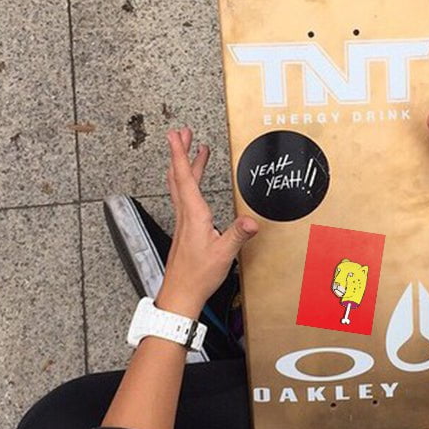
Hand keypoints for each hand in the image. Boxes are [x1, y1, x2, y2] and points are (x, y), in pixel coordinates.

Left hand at [156, 127, 258, 317]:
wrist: (180, 294)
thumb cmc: (198, 276)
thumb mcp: (224, 254)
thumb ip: (238, 234)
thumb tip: (252, 219)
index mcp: (194, 215)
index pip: (185, 178)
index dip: (180, 154)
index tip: (176, 136)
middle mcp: (185, 215)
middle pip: (180, 176)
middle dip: (181, 153)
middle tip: (182, 133)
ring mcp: (183, 222)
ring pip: (181, 186)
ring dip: (186, 166)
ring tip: (194, 151)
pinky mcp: (185, 229)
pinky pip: (184, 198)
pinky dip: (188, 183)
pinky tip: (194, 185)